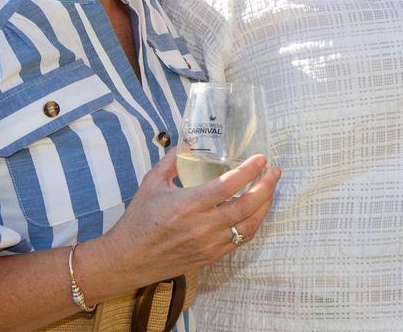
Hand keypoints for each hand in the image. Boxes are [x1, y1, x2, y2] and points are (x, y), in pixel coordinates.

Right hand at [100, 152, 280, 285]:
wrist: (128, 259)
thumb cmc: (138, 219)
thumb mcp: (151, 183)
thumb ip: (173, 160)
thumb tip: (190, 141)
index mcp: (187, 204)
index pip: (227, 185)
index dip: (248, 171)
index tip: (261, 158)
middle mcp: (202, 226)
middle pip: (246, 206)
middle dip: (267, 186)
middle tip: (274, 171)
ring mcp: (209, 244)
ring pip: (249, 226)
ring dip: (265, 205)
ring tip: (270, 189)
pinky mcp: (211, 257)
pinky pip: (241, 241)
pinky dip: (253, 224)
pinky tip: (256, 211)